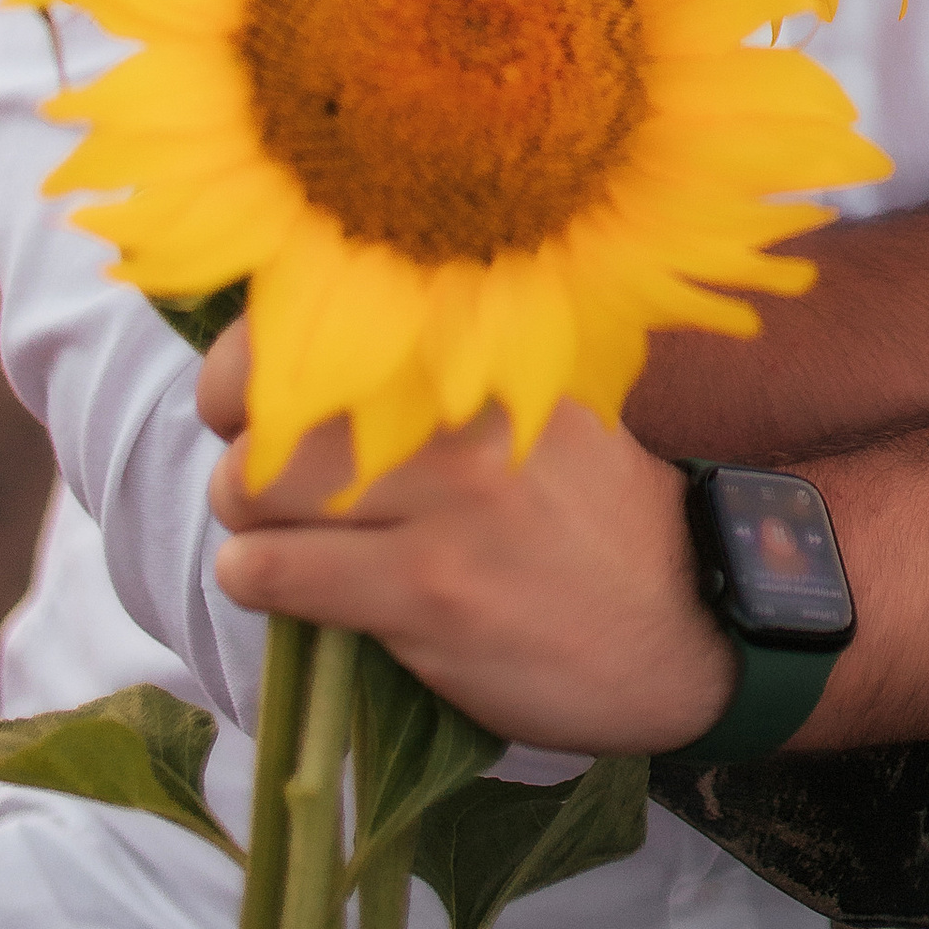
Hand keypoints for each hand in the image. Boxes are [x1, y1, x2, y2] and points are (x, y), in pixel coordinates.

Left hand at [196, 323, 735, 753]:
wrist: (689, 614)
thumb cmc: (596, 511)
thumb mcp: (536, 405)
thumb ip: (443, 379)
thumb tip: (319, 362)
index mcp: (481, 350)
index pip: (319, 314)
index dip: (255, 359)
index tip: (254, 397)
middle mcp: (457, 408)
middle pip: (265, 399)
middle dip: (240, 447)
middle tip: (259, 480)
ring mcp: (441, 501)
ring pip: (250, 486)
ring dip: (245, 522)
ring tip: (280, 539)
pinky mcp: (427, 592)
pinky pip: (274, 573)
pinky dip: (257, 580)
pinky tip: (289, 587)